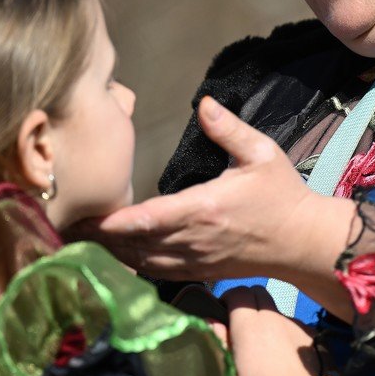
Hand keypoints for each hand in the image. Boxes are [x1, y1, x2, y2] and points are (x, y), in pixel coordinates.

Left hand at [86, 97, 356, 302]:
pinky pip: (158, 272)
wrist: (305, 243)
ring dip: (113, 252)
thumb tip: (204, 103)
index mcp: (206, 207)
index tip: (89, 215)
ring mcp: (197, 260)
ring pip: (143, 261)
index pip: (151, 217)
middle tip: (69, 225)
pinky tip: (116, 255)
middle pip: (136, 242)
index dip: (117, 220)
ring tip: (83, 240)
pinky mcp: (201, 272)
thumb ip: (229, 129)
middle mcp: (196, 239)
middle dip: (101, 236)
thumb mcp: (262, 154)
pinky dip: (133, 265)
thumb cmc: (284, 195)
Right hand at [223, 286, 365, 375]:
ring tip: (266, 346)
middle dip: (247, 301)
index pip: (238, 292)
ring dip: (267, 318)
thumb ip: (220, 344)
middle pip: (259, 292)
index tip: (224, 313)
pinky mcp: (314, 335)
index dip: (228, 298)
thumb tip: (211, 321)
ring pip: (277, 309)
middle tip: (242, 325)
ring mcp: (297, 324)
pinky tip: (288, 356)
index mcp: (249, 325)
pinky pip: (294, 324)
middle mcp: (274, 317)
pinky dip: (285, 331)